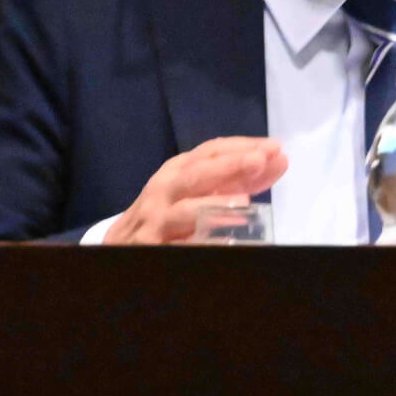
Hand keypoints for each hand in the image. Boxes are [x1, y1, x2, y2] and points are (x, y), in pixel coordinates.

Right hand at [102, 137, 286, 243]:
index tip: (273, 147)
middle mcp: (165, 189)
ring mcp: (154, 220)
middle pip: (197, 175)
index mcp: (178, 170)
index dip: (242, 147)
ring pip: (184, 211)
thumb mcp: (195, 189)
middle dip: (230, 166)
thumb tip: (276, 162)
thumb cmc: (165, 211)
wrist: (118, 244)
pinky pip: (175, 245)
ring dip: (214, 205)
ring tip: (244, 203)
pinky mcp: (148, 248)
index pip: (211, 151)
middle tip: (260, 160)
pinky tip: (219, 243)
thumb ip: (235, 180)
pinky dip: (196, 243)